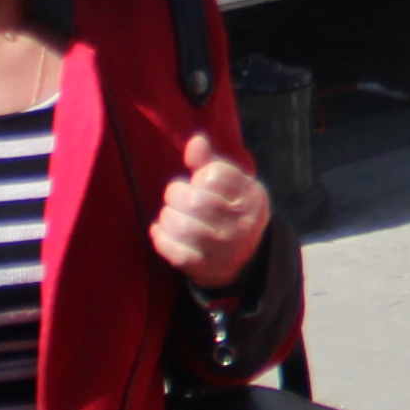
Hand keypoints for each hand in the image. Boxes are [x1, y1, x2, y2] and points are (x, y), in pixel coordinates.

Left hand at [152, 129, 272, 286]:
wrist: (245, 256)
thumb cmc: (229, 208)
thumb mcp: (229, 183)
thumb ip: (209, 162)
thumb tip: (196, 141)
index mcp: (250, 196)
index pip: (214, 176)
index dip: (197, 177)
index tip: (197, 183)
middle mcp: (242, 223)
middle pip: (195, 202)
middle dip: (175, 196)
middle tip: (175, 198)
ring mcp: (226, 249)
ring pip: (184, 227)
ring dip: (166, 218)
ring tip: (169, 215)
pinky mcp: (208, 268)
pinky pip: (177, 253)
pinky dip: (162, 240)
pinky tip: (159, 232)